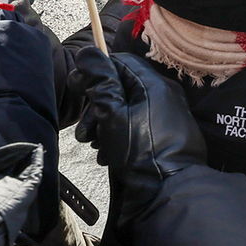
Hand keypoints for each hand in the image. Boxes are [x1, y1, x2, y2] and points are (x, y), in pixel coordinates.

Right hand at [70, 47, 206, 226]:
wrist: (167, 193)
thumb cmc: (139, 151)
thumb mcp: (112, 115)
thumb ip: (100, 82)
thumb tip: (88, 52)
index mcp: (154, 85)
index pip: (122, 63)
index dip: (96, 72)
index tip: (77, 87)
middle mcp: (164, 97)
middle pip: (122, 88)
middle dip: (97, 107)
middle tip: (85, 132)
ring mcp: (166, 118)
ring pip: (126, 110)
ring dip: (105, 125)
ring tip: (96, 146)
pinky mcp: (165, 138)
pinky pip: (137, 128)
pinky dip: (119, 138)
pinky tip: (108, 156)